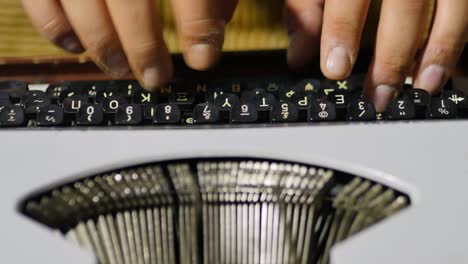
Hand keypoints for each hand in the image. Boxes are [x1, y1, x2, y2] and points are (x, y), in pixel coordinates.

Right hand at [21, 0, 237, 90]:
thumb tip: (216, 22)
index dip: (197, 27)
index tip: (203, 59)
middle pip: (130, 0)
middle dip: (145, 48)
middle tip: (157, 77)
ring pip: (83, 5)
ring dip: (104, 47)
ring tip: (123, 69)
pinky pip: (40, 1)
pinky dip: (57, 30)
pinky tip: (77, 46)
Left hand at [286, 0, 467, 110]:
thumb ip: (306, 6)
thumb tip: (299, 57)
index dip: (342, 29)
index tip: (335, 69)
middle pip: (406, 0)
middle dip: (393, 53)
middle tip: (378, 94)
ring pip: (454, 2)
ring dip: (440, 49)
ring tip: (423, 86)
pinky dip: (460, 33)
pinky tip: (445, 63)